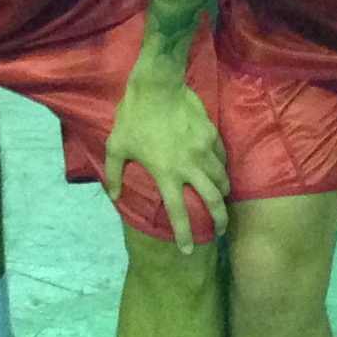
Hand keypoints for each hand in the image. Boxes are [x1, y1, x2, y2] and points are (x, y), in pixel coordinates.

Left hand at [103, 51, 227, 250]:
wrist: (157, 86)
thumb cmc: (133, 117)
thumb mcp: (116, 146)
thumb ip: (115, 174)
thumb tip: (114, 196)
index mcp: (166, 174)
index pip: (179, 213)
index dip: (185, 235)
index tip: (189, 250)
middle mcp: (190, 167)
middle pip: (213, 201)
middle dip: (220, 220)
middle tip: (221, 230)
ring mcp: (204, 151)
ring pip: (222, 180)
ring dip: (223, 194)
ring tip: (221, 200)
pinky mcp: (212, 135)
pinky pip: (222, 158)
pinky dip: (222, 168)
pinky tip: (219, 170)